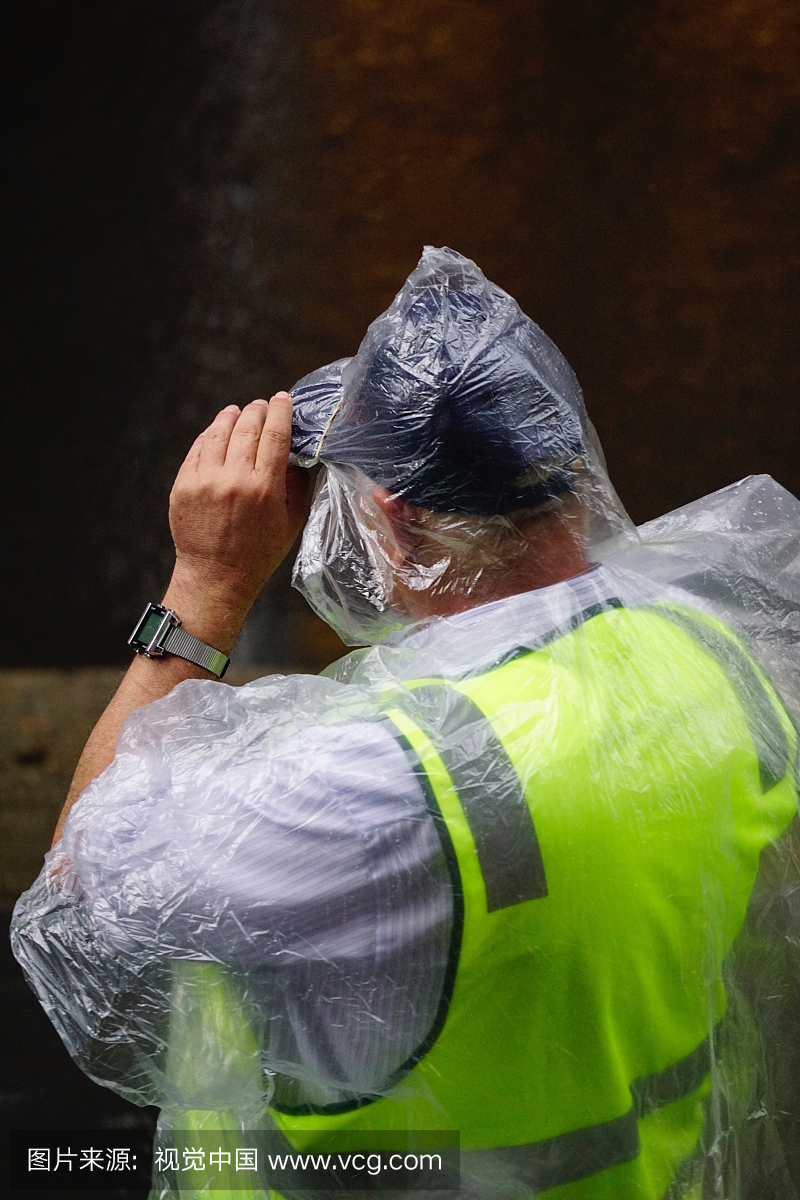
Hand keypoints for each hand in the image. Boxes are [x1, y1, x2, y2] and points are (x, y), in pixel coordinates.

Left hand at [163, 392, 310, 650]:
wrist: (215, 576)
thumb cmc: (259, 553)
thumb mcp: (291, 523)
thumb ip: (297, 485)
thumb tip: (298, 453)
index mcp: (264, 488)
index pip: (275, 435)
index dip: (280, 411)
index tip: (283, 399)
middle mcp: (233, 479)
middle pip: (247, 427)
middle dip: (257, 410)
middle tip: (262, 405)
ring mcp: (204, 481)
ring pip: (219, 432)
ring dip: (231, 417)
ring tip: (237, 412)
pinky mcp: (183, 485)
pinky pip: (198, 449)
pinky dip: (209, 435)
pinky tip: (217, 431)